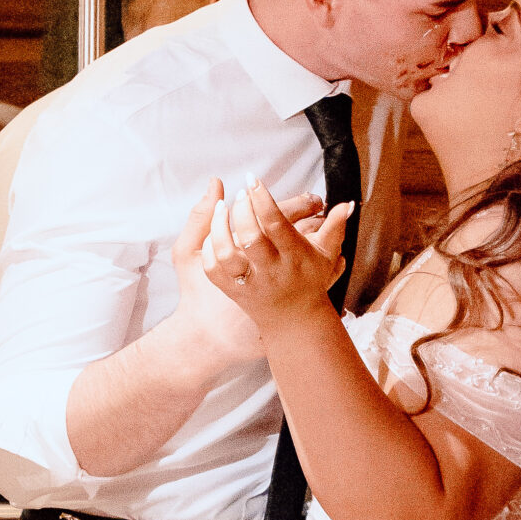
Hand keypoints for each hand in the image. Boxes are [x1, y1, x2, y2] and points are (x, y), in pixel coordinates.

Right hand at [165, 180, 327, 375]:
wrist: (212, 337)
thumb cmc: (196, 293)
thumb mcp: (187, 254)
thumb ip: (199, 218)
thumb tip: (216, 182)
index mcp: (244, 252)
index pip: (273, 215)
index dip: (283, 200)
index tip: (290, 191)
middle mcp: (268, 267)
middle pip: (300, 230)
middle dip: (309, 212)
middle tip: (316, 201)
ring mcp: (283, 284)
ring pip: (316, 252)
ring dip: (322, 234)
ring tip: (322, 220)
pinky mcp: (294, 300)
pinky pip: (324, 277)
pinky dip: (333, 264)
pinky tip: (332, 252)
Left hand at [205, 180, 351, 327]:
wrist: (293, 321)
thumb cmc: (310, 281)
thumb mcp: (327, 255)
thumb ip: (335, 227)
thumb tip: (348, 203)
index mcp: (294, 256)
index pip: (276, 223)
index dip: (262, 198)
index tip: (253, 180)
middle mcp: (271, 270)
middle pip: (251, 237)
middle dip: (242, 210)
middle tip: (241, 193)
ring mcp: (250, 283)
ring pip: (226, 253)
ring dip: (219, 226)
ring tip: (221, 207)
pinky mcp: (233, 291)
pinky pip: (212, 269)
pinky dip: (210, 247)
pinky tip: (214, 231)